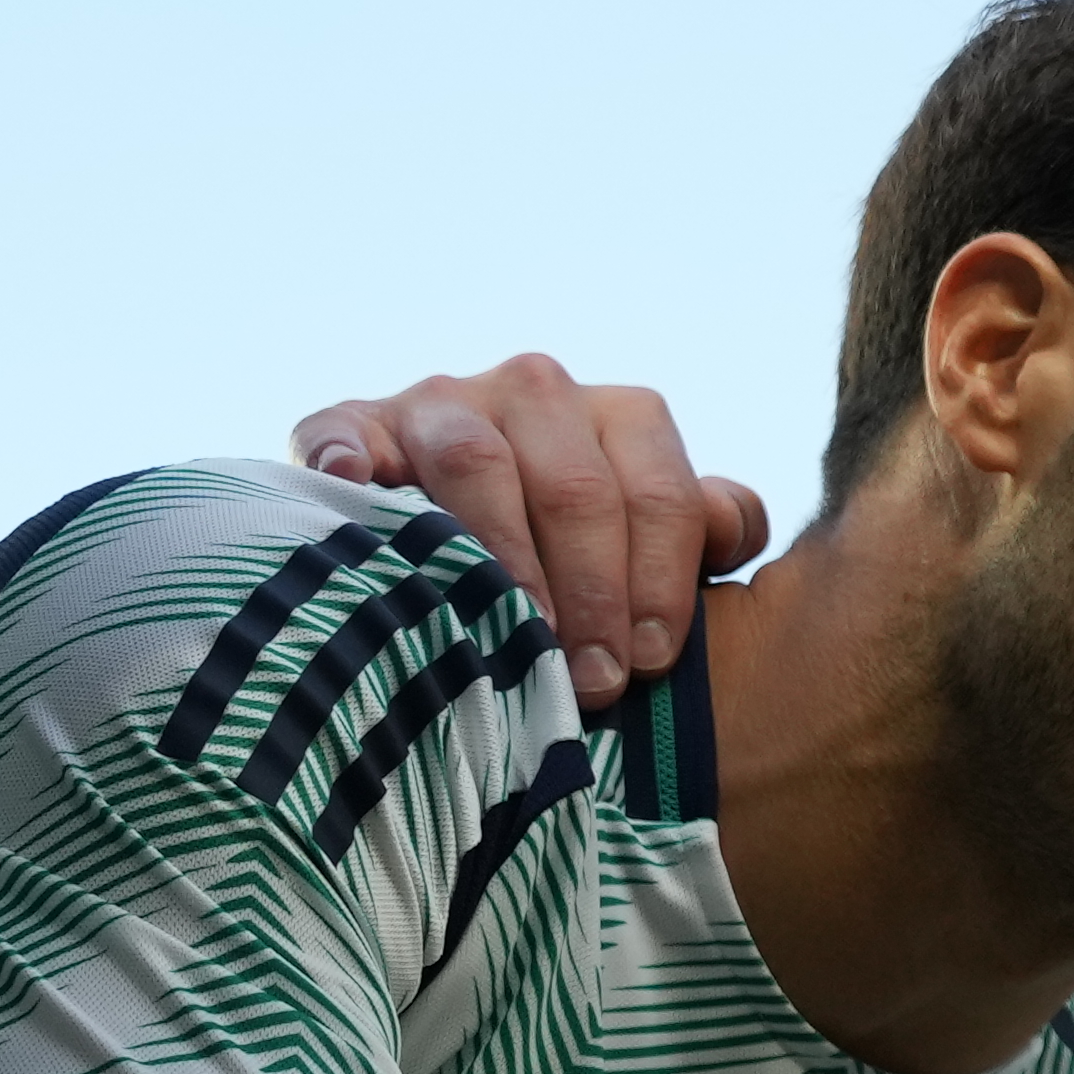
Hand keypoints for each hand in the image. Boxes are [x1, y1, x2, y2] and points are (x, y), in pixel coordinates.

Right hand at [291, 354, 770, 708]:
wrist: (439, 535)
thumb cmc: (570, 561)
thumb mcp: (645, 544)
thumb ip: (695, 532)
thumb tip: (731, 531)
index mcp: (617, 417)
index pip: (659, 490)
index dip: (662, 579)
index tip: (651, 660)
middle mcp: (533, 393)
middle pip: (575, 486)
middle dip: (592, 590)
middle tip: (593, 680)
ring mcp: (439, 406)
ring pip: (476, 460)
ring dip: (503, 555)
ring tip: (518, 633)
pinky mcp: (355, 428)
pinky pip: (343, 429)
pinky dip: (346, 450)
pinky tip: (353, 480)